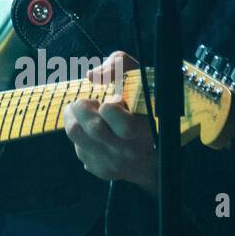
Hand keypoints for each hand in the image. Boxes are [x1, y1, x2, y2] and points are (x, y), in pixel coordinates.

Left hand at [62, 51, 156, 194]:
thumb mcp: (142, 79)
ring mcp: (114, 163)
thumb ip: (120, 65)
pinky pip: (79, 148)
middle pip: (89, 126)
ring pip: (75, 133)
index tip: (113, 101)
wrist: (160, 148)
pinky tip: (97, 133)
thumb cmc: (147, 104)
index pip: (111, 114)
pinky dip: (82, 135)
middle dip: (85, 107)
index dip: (108, 105)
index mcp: (145, 128)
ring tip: (90, 114)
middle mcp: (130, 151)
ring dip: (76, 117)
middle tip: (94, 104)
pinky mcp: (101, 170)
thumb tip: (92, 76)